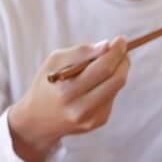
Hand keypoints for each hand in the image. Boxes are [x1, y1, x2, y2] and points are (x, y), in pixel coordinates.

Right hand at [8, 36, 130, 161]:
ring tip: (107, 64)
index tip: (120, 40)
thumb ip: (80, 52)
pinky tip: (97, 84)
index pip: (103, 68)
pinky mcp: (98, 121)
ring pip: (117, 88)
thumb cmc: (47, 84)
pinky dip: (109, 85)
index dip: (116, 52)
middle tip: (121, 50)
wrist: (39, 120)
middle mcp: (81, 108)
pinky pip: (112, 97)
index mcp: (67, 91)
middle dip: (123, 61)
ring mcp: (92, 118)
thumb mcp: (54, 62)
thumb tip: (107, 46)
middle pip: (117, 80)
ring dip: (117, 72)